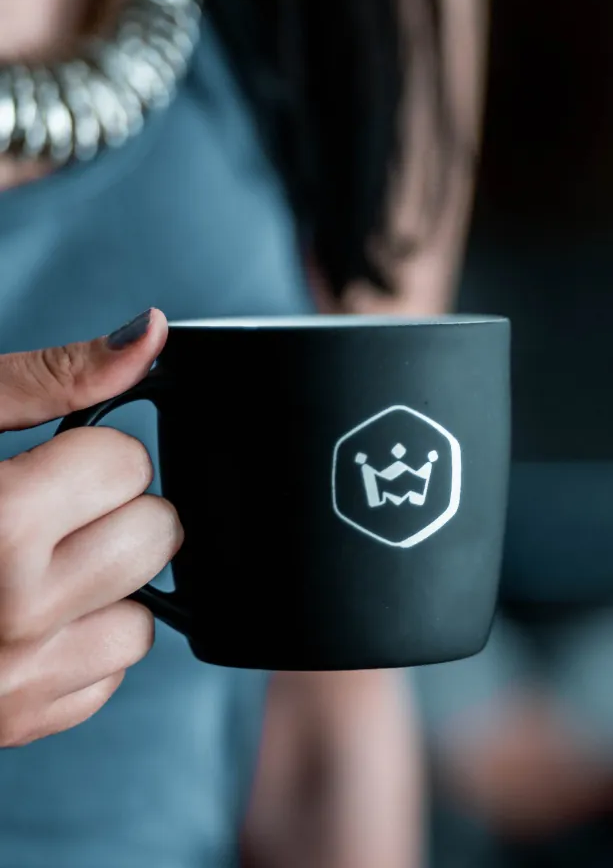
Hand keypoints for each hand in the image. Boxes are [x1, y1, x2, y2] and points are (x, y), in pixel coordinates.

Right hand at [0, 308, 181, 746]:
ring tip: (27, 563)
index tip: (48, 461)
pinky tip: (18, 618)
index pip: (129, 463)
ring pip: (141, 617)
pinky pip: (106, 677)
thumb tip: (150, 332)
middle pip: (155, 537)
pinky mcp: (13, 724)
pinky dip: (77, 643)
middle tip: (42, 508)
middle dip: (111, 511)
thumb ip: (55, 376)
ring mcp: (12, 682)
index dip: (90, 452)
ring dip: (102, 584)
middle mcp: (11, 614)